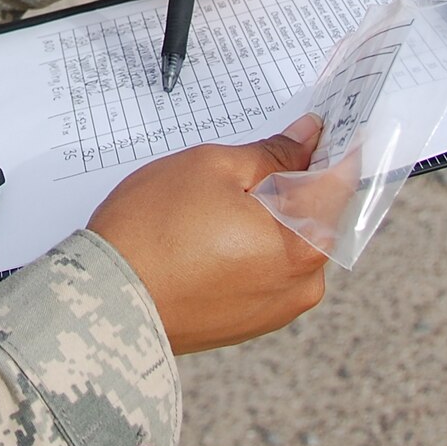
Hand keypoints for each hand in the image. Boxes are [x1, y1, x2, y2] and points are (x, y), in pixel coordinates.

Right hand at [88, 116, 344, 353]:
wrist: (106, 304)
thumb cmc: (152, 234)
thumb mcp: (214, 168)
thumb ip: (271, 153)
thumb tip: (306, 139)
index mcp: (303, 245)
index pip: (340, 183)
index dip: (333, 145)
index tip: (326, 123)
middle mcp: (301, 285)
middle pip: (315, 215)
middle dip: (293, 181)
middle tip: (253, 155)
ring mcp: (275, 309)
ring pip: (289, 242)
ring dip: (269, 214)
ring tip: (218, 196)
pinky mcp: (248, 322)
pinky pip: (266, 270)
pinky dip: (250, 244)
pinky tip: (211, 228)